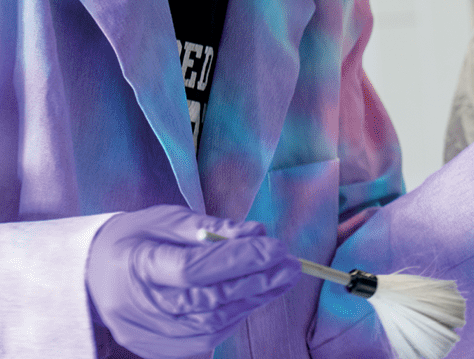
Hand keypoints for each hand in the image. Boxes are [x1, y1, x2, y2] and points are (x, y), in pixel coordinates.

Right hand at [86, 204, 300, 358]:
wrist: (92, 276)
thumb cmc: (136, 240)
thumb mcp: (167, 219)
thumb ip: (212, 228)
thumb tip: (257, 234)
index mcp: (136, 264)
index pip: (193, 268)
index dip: (239, 260)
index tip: (276, 247)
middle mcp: (139, 306)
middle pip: (207, 300)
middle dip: (257, 282)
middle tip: (290, 265)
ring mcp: (147, 334)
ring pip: (212, 325)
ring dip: (252, 301)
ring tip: (280, 279)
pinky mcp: (159, 350)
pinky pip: (206, 339)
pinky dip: (235, 316)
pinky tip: (252, 296)